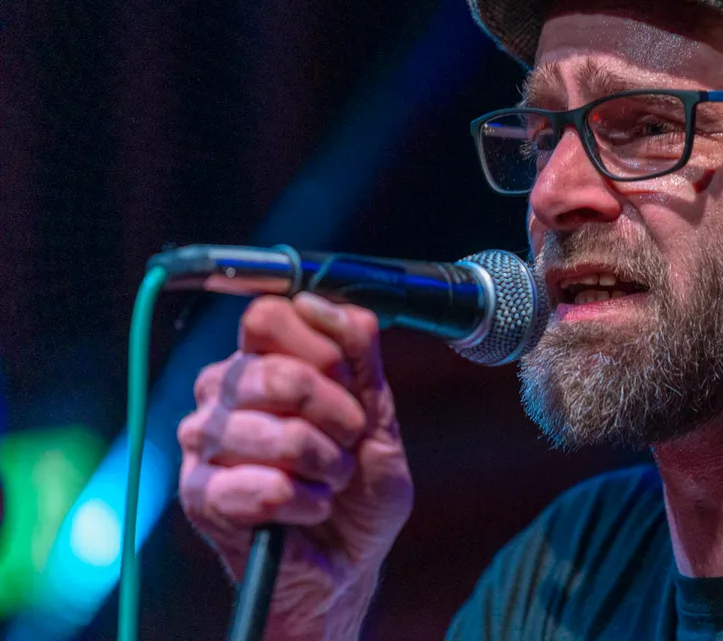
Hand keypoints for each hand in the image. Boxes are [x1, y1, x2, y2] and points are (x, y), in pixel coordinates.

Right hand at [178, 293, 412, 638]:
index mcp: (258, 361)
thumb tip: (319, 302)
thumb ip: (359, 354)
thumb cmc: (358, 488)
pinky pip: (269, 488)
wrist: (347, 563)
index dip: (321, 347)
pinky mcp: (200, 496)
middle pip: (277, 374)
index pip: (268, 316)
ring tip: (330, 479)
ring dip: (328, 465)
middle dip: (337, 414)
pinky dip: (308, 502)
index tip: (348, 380)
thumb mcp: (378, 413)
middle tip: (348, 441)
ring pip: (281, 435)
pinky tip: (308, 509)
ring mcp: (204, 443)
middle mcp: (220, 394)